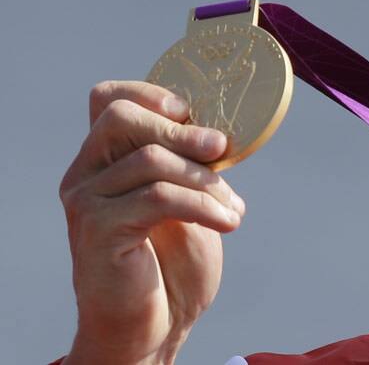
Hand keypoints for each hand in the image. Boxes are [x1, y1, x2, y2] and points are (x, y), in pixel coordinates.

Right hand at [60, 81, 244, 364]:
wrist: (154, 327)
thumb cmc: (172, 264)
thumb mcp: (188, 203)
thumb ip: (191, 166)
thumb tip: (223, 131)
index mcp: (104, 161)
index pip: (107, 99)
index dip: (149, 93)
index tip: (190, 109)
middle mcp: (85, 175)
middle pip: (121, 118)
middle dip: (180, 129)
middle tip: (222, 147)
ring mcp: (87, 202)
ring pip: (149, 160)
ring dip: (204, 179)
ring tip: (231, 206)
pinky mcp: (99, 231)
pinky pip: (159, 198)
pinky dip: (204, 205)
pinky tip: (230, 222)